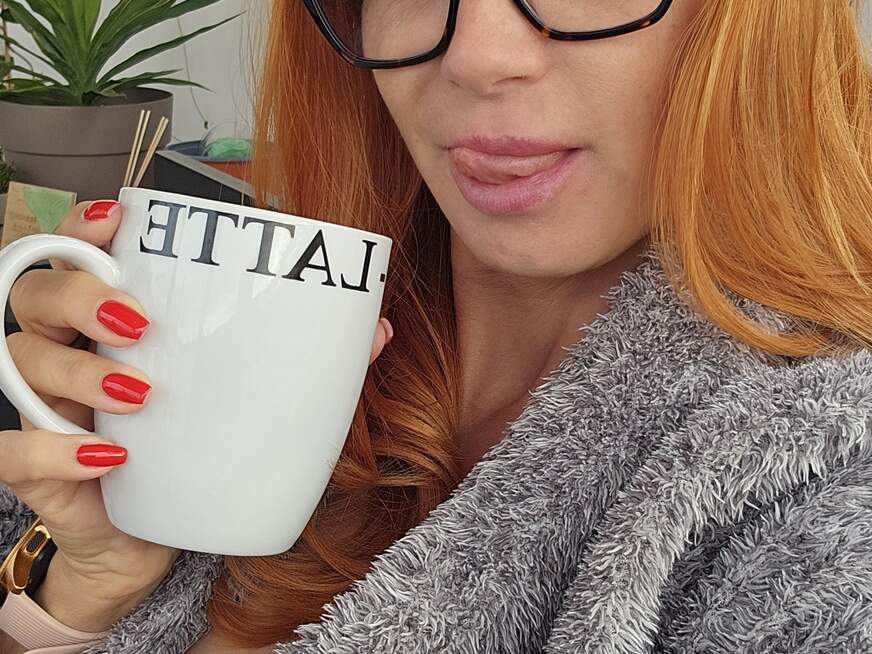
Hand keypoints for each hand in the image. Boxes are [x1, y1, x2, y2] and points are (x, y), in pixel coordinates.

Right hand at [1, 198, 394, 630]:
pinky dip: (54, 450)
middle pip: (36, 294)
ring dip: (80, 372)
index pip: (79, 255)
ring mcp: (45, 408)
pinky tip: (109, 458)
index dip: (84, 228)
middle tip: (137, 320)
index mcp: (117, 322)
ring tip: (140, 391)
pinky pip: (13, 449)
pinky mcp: (35, 468)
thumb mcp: (254, 401)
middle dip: (78, 294)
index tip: (115, 220)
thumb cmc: (201, 450)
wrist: (161, 538)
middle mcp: (70, 352)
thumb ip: (310, 363)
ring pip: (23, 361)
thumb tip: (378, 329)